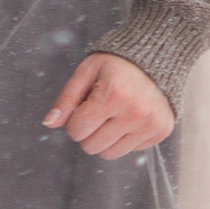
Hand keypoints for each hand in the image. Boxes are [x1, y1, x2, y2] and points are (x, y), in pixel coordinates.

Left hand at [44, 50, 174, 158]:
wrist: (158, 54)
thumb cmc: (117, 63)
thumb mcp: (88, 71)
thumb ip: (67, 98)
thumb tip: (48, 123)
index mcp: (113, 94)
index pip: (77, 130)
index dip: (75, 118)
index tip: (85, 104)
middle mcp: (134, 112)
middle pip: (91, 146)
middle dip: (89, 130)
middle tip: (101, 108)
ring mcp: (150, 124)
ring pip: (110, 154)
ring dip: (106, 138)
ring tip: (115, 114)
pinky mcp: (161, 131)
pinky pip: (130, 150)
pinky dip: (126, 137)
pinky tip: (131, 116)